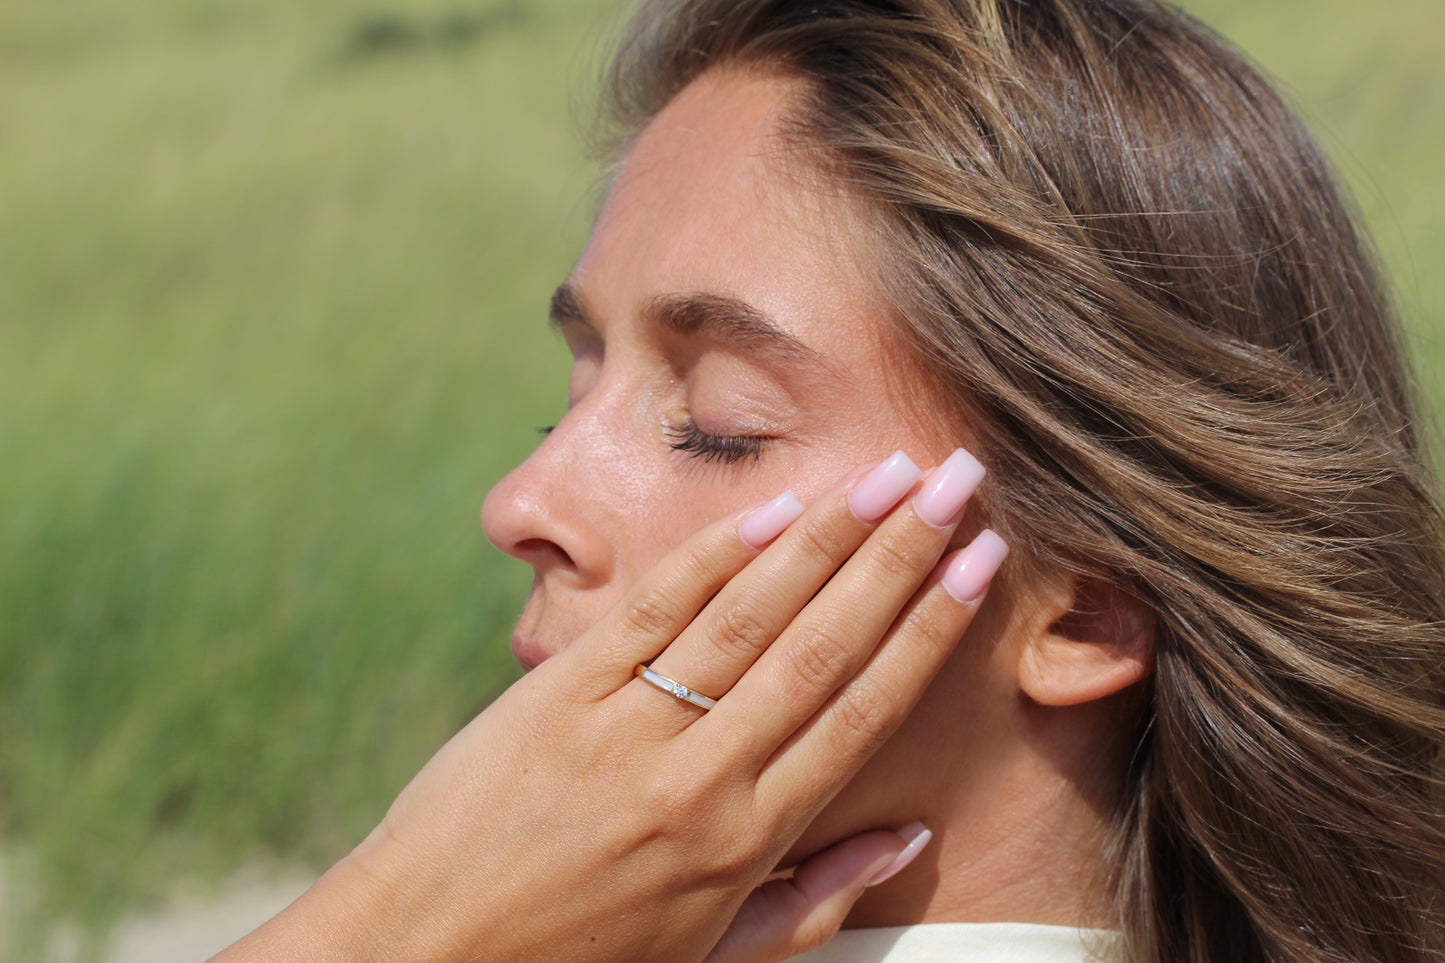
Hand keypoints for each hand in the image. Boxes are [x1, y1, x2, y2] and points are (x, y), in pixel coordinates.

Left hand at [214, 449, 1005, 961]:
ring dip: (827, 537)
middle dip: (901, 556)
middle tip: (959, 479)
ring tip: (888, 472)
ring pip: (748, 615)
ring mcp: (627, 727)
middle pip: (823, 646)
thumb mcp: (710, 956)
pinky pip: (651, 611)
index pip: (862, 713)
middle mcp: (700, 776)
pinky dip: (714, 554)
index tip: (979, 566)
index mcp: (747, 840)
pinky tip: (772, 506)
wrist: (422, 954)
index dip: (928, 632)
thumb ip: (814, 897)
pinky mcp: (560, 692)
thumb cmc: (575, 959)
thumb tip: (911, 835)